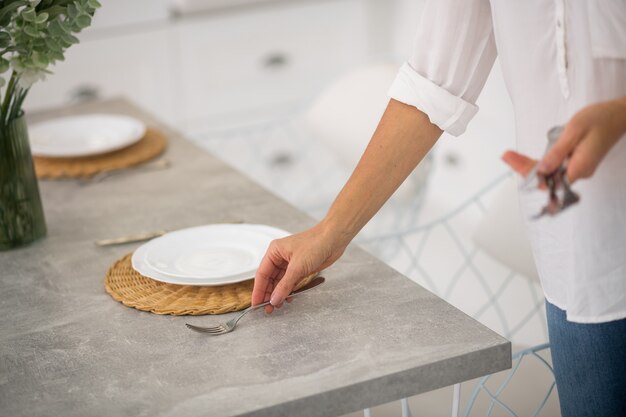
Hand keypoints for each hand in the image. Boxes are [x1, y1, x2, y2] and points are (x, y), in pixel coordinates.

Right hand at [251, 223, 349, 313]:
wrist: (334, 239)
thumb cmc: (316, 244)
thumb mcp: (297, 267)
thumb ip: (284, 285)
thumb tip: (274, 299)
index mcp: (274, 251)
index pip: (262, 274)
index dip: (258, 290)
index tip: (256, 304)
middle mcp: (280, 257)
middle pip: (269, 279)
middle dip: (268, 294)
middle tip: (267, 309)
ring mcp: (290, 263)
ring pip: (279, 282)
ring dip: (278, 294)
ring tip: (277, 306)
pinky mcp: (300, 268)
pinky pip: (290, 282)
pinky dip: (288, 291)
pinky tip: (288, 298)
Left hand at [503, 97, 625, 180]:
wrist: (619, 114)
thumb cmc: (600, 118)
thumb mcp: (574, 131)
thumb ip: (557, 152)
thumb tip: (542, 170)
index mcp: (580, 167)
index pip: (550, 181)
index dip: (531, 176)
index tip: (514, 163)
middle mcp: (579, 172)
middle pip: (547, 178)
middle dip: (525, 169)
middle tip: (506, 156)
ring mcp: (578, 168)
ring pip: (550, 173)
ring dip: (530, 166)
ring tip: (510, 156)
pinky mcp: (577, 162)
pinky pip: (556, 167)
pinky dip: (541, 163)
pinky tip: (527, 159)